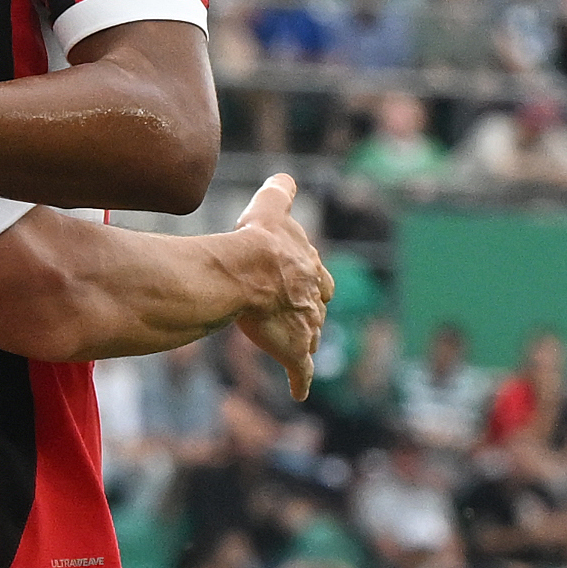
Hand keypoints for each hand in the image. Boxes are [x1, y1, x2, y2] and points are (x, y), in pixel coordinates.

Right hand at [214, 171, 331, 398]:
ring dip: (306, 342)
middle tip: (303, 317)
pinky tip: (300, 391)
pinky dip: (302, 381)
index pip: (317, 276)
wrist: (249, 271)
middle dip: (312, 313)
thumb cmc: (258, 241)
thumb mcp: (269, 209)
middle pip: (317, 309)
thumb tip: (285, 176)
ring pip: (311, 338)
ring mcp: (306, 327)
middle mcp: (313, 299)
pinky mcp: (294, 349)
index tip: (305, 282)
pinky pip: (301, 370)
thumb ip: (280, 193)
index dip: (309, 280)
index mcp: (310, 269)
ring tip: (298, 348)